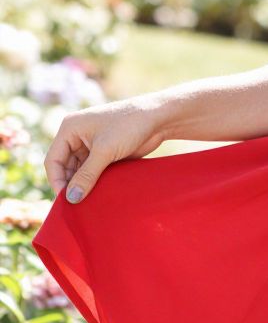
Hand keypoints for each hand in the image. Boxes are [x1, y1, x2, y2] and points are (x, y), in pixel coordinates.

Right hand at [43, 97, 167, 203]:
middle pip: (65, 167)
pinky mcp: (105, 151)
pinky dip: (93, 181)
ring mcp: (91, 143)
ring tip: (87, 201)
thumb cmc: (130, 126)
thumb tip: (71, 199)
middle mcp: (77, 135)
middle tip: (76, 205)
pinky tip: (97, 194)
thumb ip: (87, 175)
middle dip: (70, 184)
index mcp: (70, 128)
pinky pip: (92, 170)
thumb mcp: (105, 151)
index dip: (57, 181)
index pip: (53, 160)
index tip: (65, 200)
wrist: (159, 117)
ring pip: (79, 170)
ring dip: (82, 184)